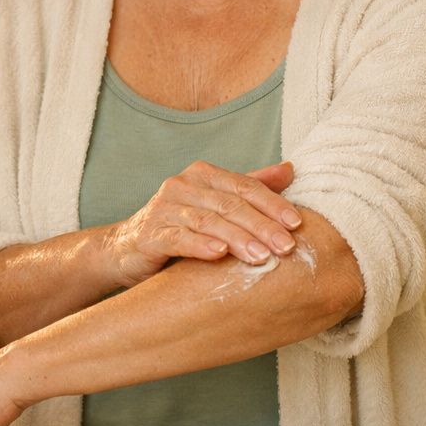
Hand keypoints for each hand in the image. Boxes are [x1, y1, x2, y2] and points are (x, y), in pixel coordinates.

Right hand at [105, 160, 302, 287]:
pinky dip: (200, 245)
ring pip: (208, 221)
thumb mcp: (218, 205)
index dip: (273, 204)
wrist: (128, 250)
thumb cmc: (181, 227)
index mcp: (204, 175)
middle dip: (261, 225)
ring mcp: (164, 208)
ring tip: (261, 257)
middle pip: (230, 204)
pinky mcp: (149, 234)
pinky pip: (178, 238)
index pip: (245, 186)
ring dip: (237, 239)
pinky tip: (219, 255)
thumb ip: (251, 187)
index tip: (298, 224)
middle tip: (286, 247)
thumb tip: (290, 169)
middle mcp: (183, 185)